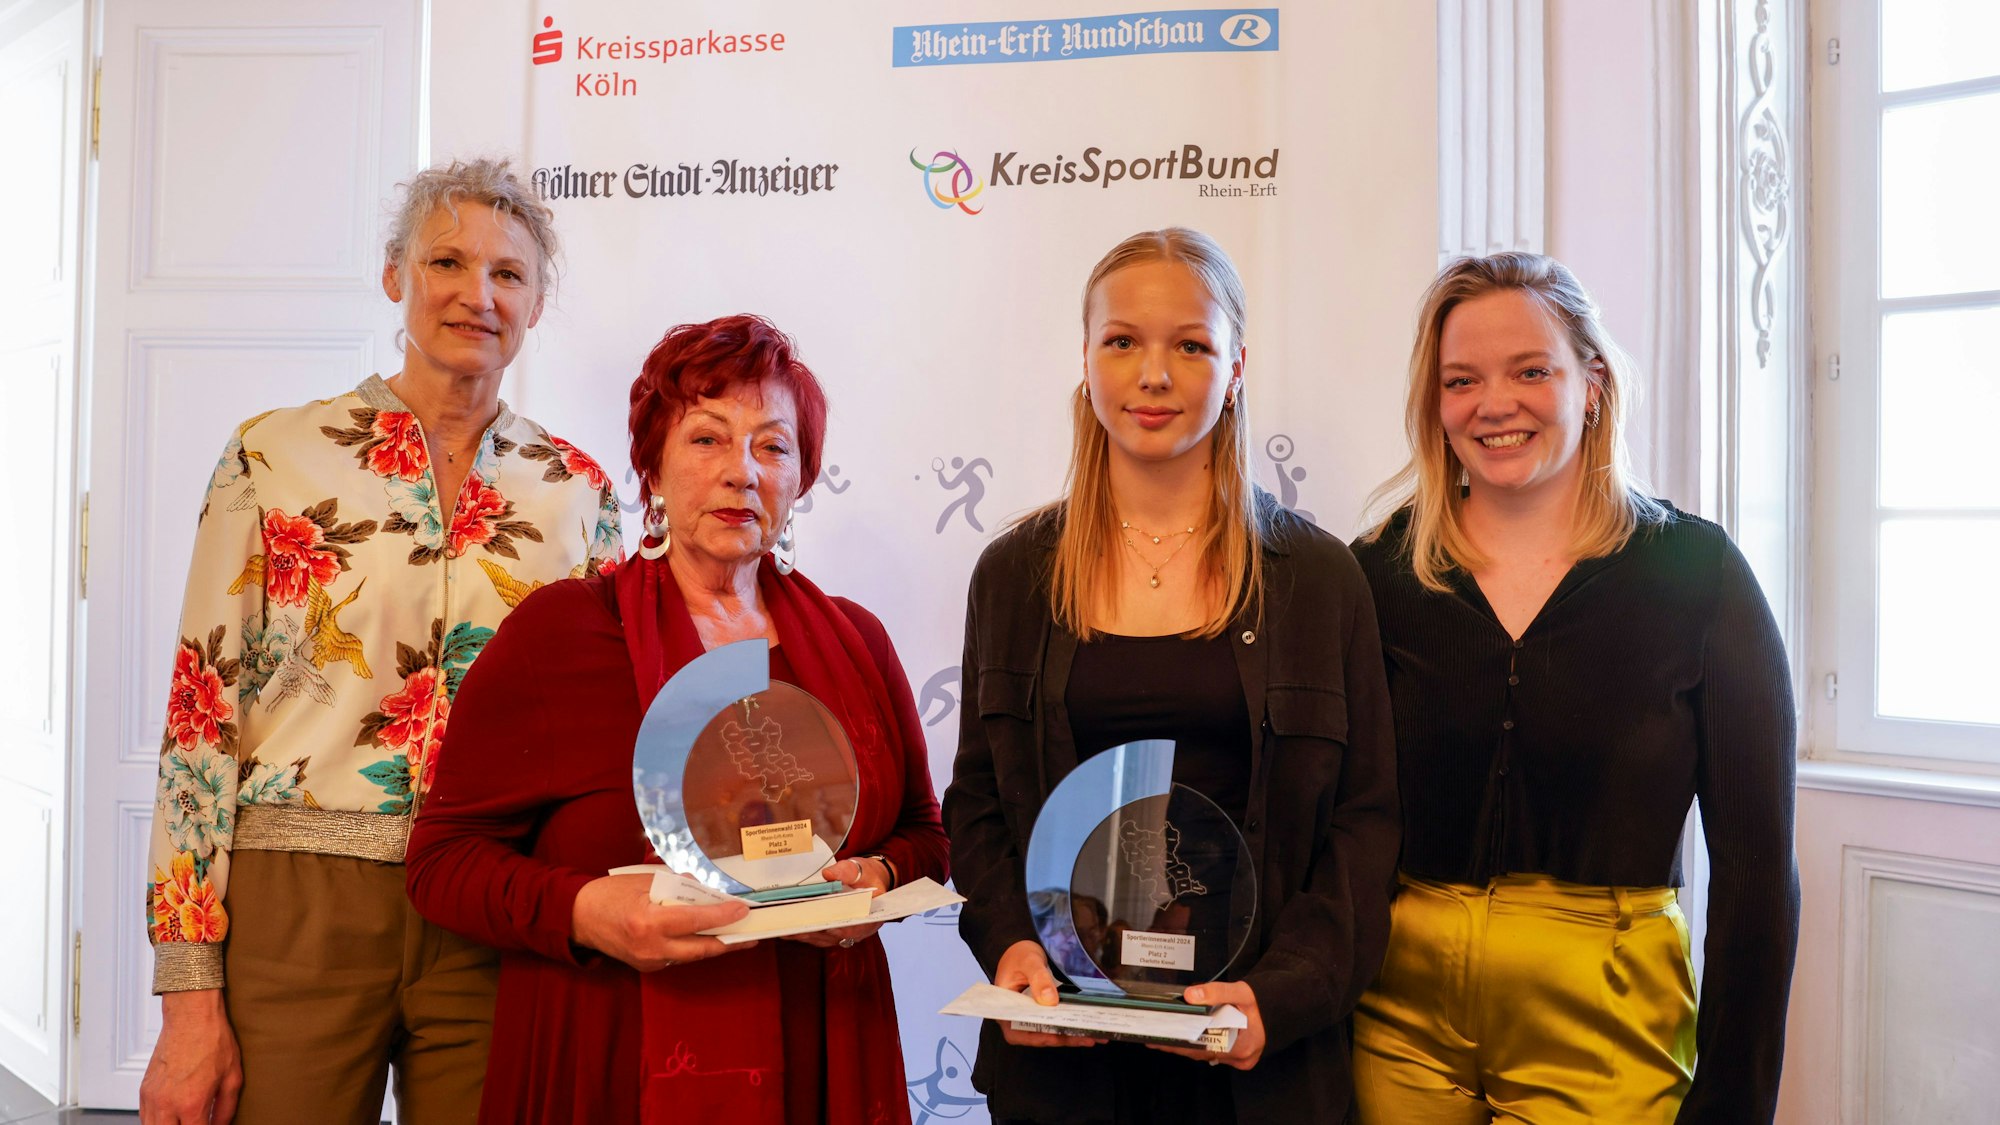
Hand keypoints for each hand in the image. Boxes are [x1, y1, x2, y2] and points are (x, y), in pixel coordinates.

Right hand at [140, 989, 242, 1123]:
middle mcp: (167, 1103)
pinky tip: (170, 1119)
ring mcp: (152, 1097)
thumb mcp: (232, 1077)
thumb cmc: (212, 1040)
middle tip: (196, 1123)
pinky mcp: (144, 1090)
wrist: (191, 1016)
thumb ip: (226, 1109)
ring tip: (184, 1121)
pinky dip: (156, 1122)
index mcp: (192, 1103)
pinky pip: (145, 1117)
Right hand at [570, 873, 758, 971]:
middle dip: (729, 941)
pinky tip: (706, 937)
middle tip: (751, 933)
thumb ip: (677, 886)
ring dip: (713, 945)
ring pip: (692, 956)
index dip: (723, 916)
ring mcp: (650, 961)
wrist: (579, 918)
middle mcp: (652, 947)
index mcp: (650, 921)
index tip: (743, 910)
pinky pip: (678, 957)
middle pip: (701, 948)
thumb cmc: (611, 894)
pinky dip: (694, 947)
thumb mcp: (645, 881)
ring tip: (735, 935)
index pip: (696, 920)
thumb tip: (705, 891)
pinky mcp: (647, 967)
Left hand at [785, 857, 889, 948]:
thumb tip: (828, 874)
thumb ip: (846, 871)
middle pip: (825, 935)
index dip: (825, 928)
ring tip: (779, 923)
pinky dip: (799, 929)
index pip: (845, 929)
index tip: (808, 923)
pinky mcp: (829, 934)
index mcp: (866, 920)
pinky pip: (812, 935)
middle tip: (785, 922)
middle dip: (804, 929)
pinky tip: (784, 923)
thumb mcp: (861, 869)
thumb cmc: (867, 876)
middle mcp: (852, 933)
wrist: (871, 881)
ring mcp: (839, 936)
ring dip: (797, 931)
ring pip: (815, 937)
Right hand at [994, 940, 1101, 1047]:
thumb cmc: (1019, 955)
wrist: (1023, 951)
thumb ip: (1038, 978)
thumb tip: (1050, 1001)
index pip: (1015, 1031)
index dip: (1034, 1037)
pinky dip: (1070, 1028)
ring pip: (1048, 1032)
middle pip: (1036, 1035)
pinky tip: (1088, 1029)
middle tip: (1084, 1038)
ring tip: (1092, 1037)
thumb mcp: (1029, 961)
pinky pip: (1055, 1024)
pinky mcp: (1043, 1014)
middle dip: (1061, 1038)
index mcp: (1005, 1008)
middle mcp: (1017, 1017)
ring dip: (1069, 1036)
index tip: (1054, 1036)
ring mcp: (1031, 1017)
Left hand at [1147, 980, 1266, 1069]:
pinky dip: (1197, 1046)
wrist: (1277, 1010)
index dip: (1181, 1044)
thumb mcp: (1241, 991)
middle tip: (1155, 1038)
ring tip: (1161, 1038)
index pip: (1205, 1048)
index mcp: (1243, 1045)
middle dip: (1178, 1045)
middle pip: (1202, 1053)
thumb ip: (1216, 992)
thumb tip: (1191, 995)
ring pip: (1205, 1055)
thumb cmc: (1260, 1003)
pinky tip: (1181, 1040)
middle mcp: (1241, 1058)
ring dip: (1185, 1046)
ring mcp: (1238, 1060)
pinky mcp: (1236, 1058)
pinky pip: (1211, 1053)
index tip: (1162, 1039)